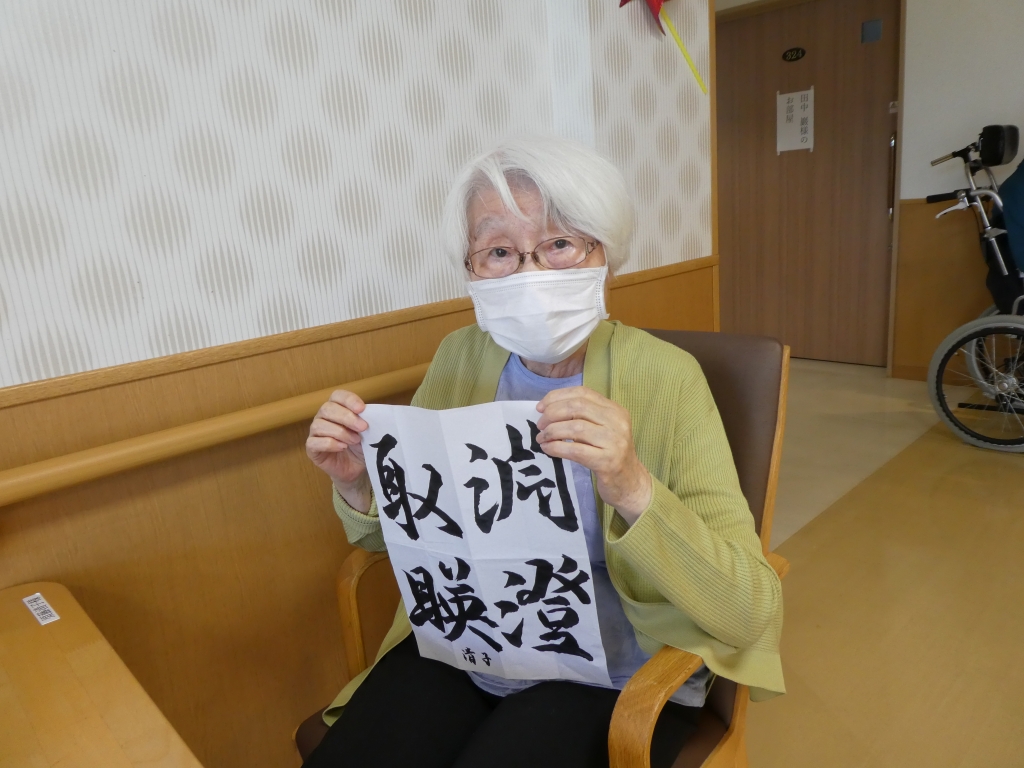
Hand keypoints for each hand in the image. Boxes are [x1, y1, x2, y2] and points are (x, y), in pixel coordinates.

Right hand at [305, 390, 371, 511]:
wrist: (356, 469)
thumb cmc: (360, 447)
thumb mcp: (367, 433)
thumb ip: (367, 421)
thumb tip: (373, 414)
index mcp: (337, 408)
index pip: (337, 396)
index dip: (348, 400)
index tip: (362, 408)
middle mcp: (323, 417)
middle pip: (327, 409)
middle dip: (347, 417)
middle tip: (363, 427)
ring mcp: (315, 433)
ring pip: (319, 425)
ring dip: (340, 432)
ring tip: (355, 441)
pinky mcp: (311, 448)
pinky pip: (314, 442)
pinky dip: (330, 444)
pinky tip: (342, 447)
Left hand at [535, 386, 652, 524]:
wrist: (629, 483)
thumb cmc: (610, 454)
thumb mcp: (601, 430)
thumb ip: (583, 417)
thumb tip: (548, 410)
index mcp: (615, 410)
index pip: (583, 393)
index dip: (558, 397)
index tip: (541, 407)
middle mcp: (617, 422)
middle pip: (577, 407)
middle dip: (552, 413)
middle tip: (540, 424)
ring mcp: (614, 442)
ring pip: (575, 427)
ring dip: (551, 432)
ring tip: (541, 438)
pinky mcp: (607, 462)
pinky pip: (575, 450)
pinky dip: (556, 448)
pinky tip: (547, 449)